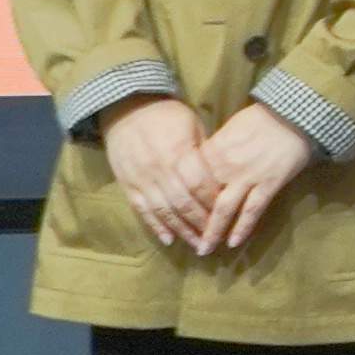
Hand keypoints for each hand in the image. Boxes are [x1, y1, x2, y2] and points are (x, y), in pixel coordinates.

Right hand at [99, 95, 216, 250]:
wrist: (127, 108)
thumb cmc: (167, 115)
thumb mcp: (193, 126)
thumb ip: (204, 153)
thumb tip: (221, 178)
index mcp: (178, 152)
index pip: (200, 184)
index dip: (213, 202)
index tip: (227, 213)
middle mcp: (159, 169)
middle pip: (183, 203)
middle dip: (201, 223)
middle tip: (215, 239)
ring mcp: (141, 179)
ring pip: (164, 211)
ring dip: (182, 231)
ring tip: (198, 246)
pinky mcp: (127, 184)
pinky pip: (142, 210)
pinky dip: (156, 226)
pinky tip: (169, 240)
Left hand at [184, 105, 319, 253]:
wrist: (293, 115)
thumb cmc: (259, 119)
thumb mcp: (228, 130)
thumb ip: (212, 151)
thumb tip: (198, 167)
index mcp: (212, 151)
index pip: (189, 182)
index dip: (181, 201)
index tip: (174, 216)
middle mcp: (225, 167)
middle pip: (202, 200)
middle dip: (192, 223)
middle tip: (185, 240)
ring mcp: (247, 177)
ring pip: (224, 210)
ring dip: (213, 232)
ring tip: (205, 249)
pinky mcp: (268, 184)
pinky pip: (253, 210)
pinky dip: (242, 227)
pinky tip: (234, 242)